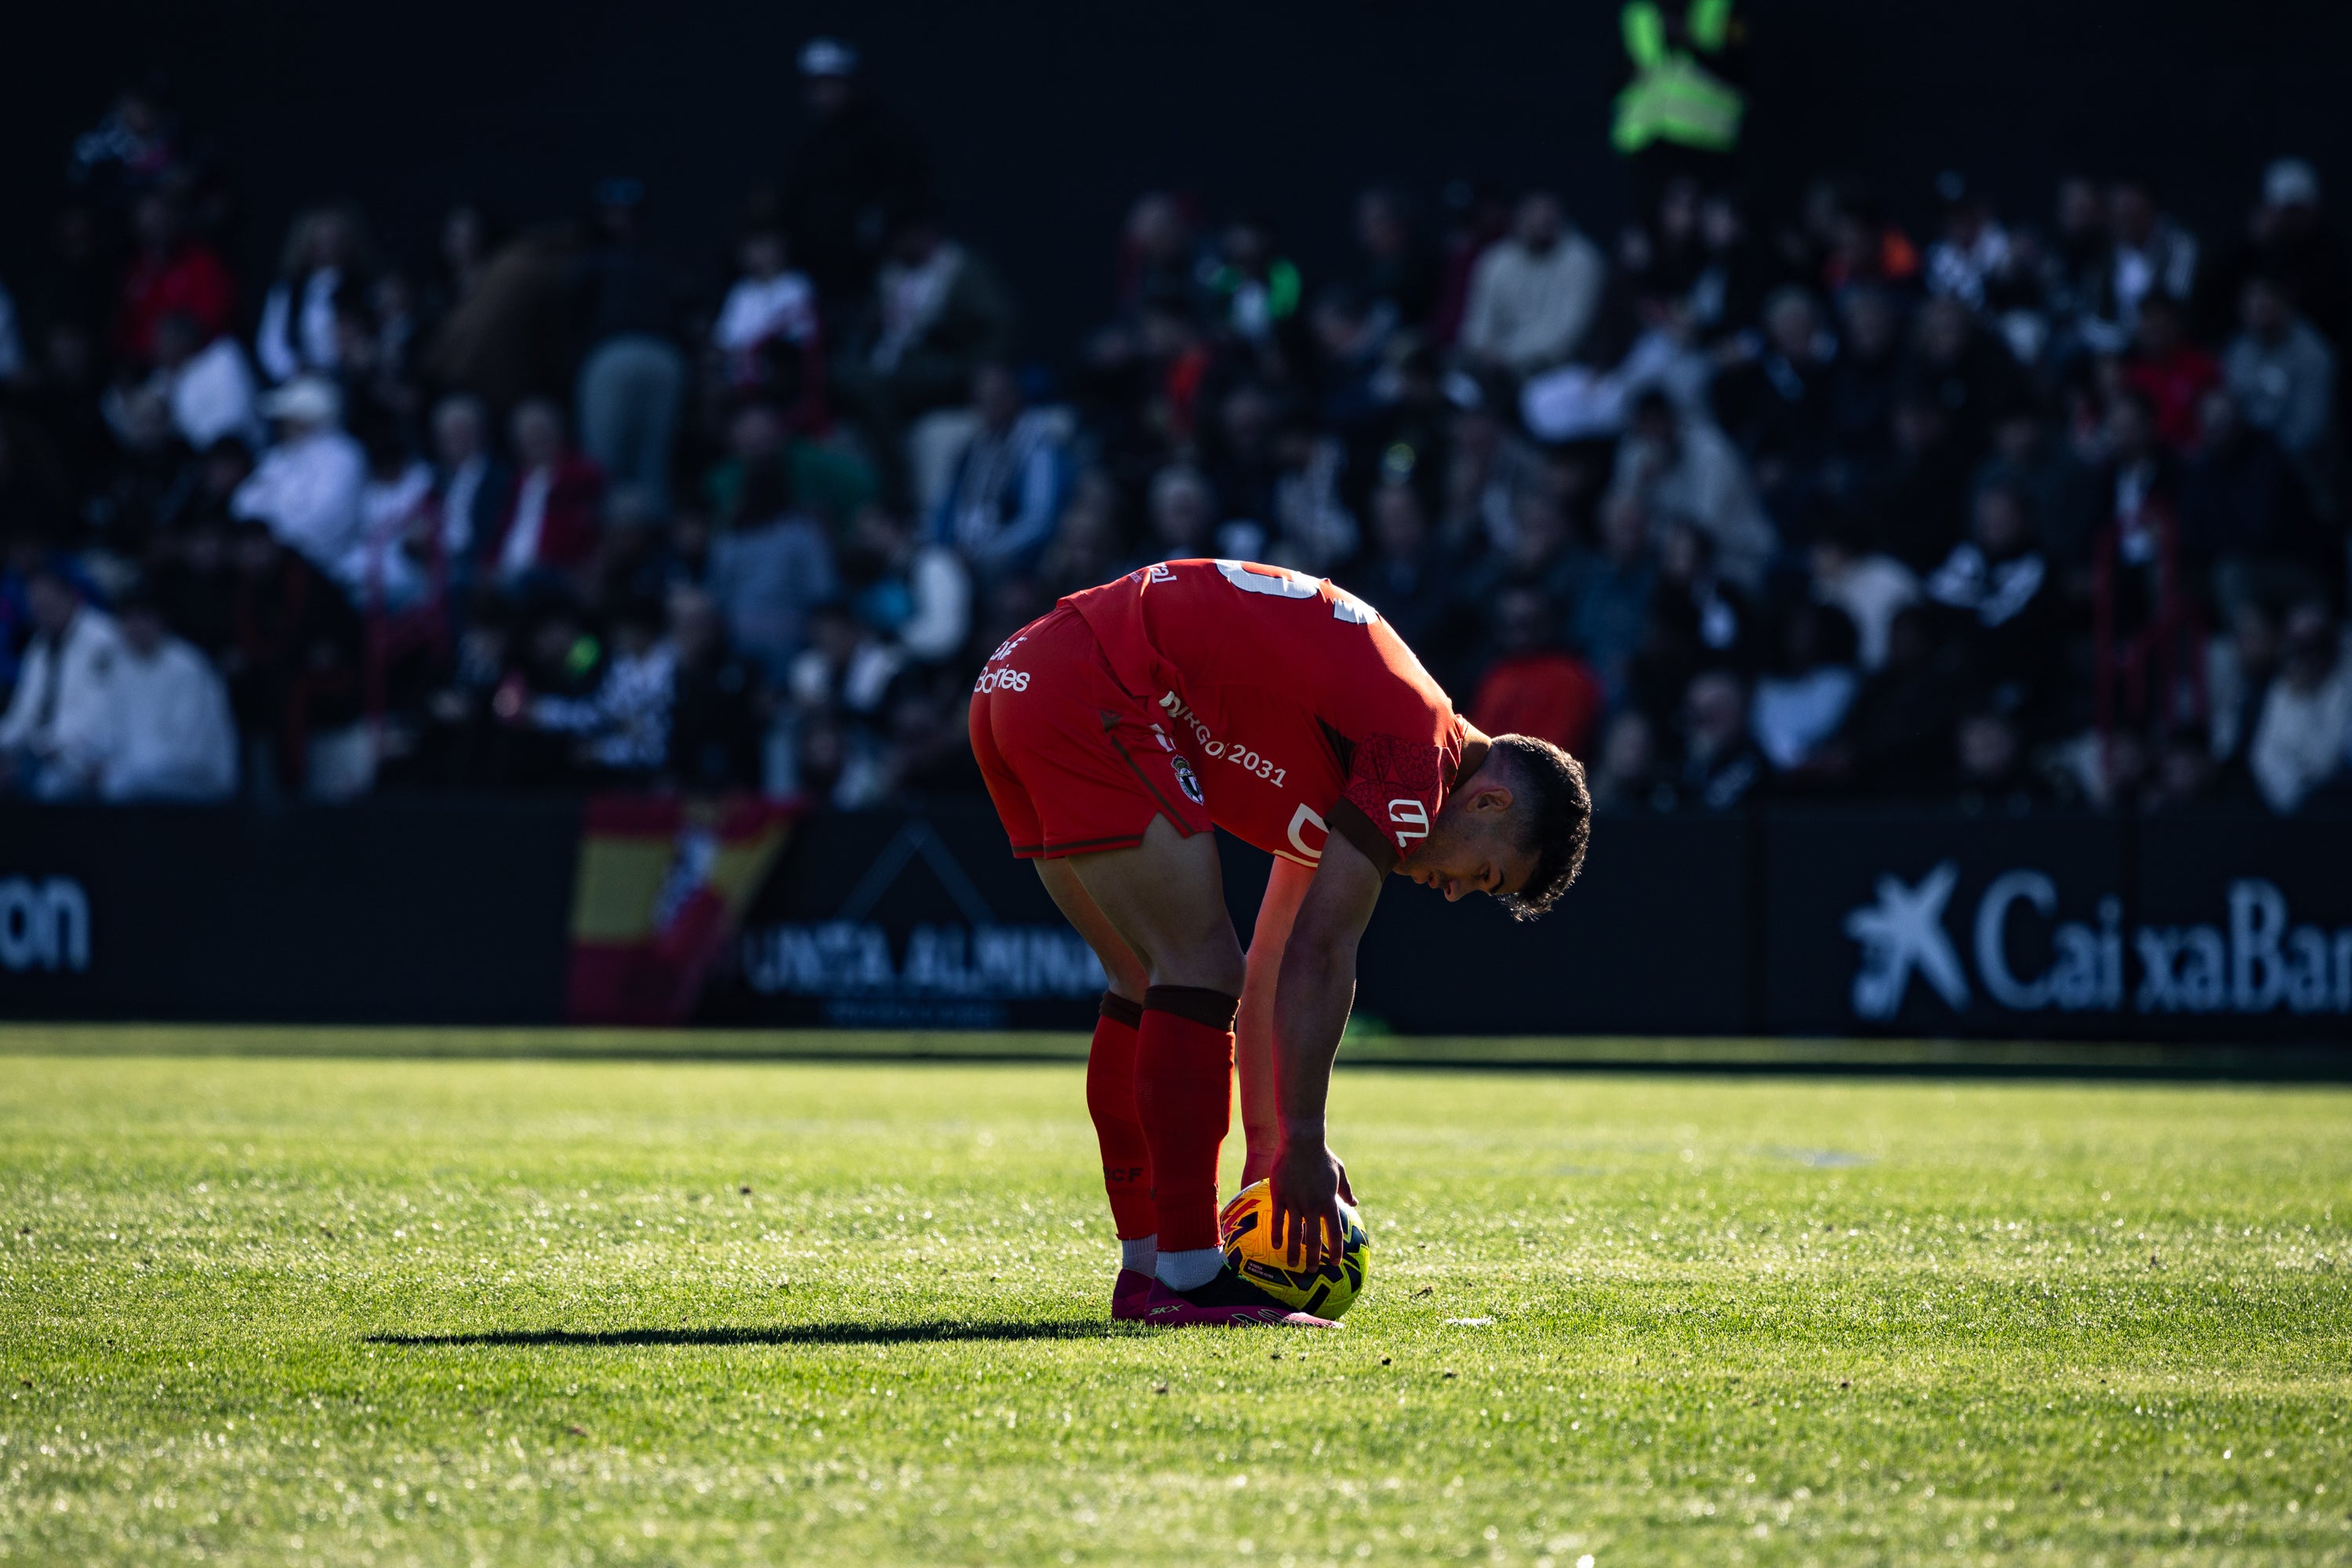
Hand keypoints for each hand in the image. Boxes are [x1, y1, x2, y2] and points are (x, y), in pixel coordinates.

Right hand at [1268, 1139, 1353, 1272]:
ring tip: (1293, 1264)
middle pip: (1314, 1238)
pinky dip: (1277, 1234)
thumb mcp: (1339, 1172)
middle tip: (1312, 1270)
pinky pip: (1277, 1219)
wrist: (1302, 1141)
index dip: (1335, 1250)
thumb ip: (1346, 1190)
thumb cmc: (1322, 1155)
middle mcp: (1313, 1205)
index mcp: (1328, 1201)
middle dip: (1314, 1257)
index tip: (1335, 1262)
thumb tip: (1356, 1203)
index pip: (1334, 1232)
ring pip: (1295, 1233)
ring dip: (1295, 1252)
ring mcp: (1295, 1201)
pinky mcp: (1279, 1195)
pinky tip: (1276, 1245)